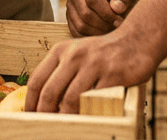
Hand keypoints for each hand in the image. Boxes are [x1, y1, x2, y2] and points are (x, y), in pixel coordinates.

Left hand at [24, 29, 157, 113]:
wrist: (136, 40)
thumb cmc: (103, 53)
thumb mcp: (76, 54)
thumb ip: (60, 72)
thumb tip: (42, 101)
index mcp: (61, 50)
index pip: (37, 79)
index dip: (30, 102)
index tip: (29, 115)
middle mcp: (74, 55)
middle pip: (50, 91)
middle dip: (44, 114)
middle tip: (45, 126)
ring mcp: (93, 64)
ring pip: (71, 99)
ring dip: (66, 117)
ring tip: (64, 126)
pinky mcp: (112, 74)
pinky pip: (95, 99)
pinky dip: (88, 112)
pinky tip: (86, 118)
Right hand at [65, 0, 142, 37]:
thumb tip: (116, 8)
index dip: (107, 13)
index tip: (120, 20)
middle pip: (85, 13)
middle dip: (103, 24)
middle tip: (117, 28)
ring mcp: (70, 4)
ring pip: (80, 25)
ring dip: (98, 33)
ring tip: (111, 31)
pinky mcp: (69, 17)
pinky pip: (76, 33)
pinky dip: (91, 38)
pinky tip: (104, 35)